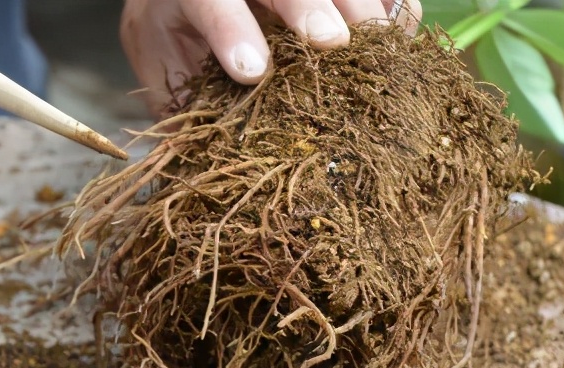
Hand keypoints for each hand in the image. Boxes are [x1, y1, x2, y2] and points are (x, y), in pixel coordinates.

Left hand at [121, 0, 421, 113]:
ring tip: (384, 45)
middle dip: (308, 6)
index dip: (232, 31)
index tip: (253, 72)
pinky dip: (388, 2)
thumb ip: (178, 98)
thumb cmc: (173, 36)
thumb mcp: (159, 64)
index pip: (209, 0)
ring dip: (360, 5)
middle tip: (335, 43)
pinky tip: (404, 27)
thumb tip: (195, 157)